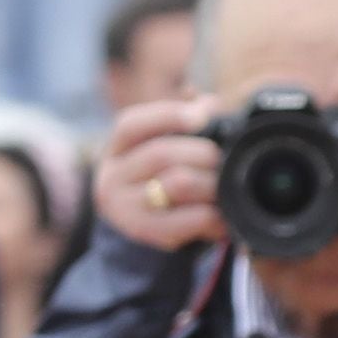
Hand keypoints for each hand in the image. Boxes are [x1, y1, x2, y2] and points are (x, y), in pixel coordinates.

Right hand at [92, 95, 226, 252]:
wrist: (140, 222)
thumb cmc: (159, 175)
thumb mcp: (164, 143)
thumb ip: (185, 119)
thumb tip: (209, 104)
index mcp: (117, 147)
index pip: (131, 125)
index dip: (168, 116)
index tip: (202, 116)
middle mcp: (112, 176)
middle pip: (162, 154)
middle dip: (203, 154)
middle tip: (224, 160)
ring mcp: (124, 208)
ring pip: (178, 184)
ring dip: (210, 183)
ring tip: (225, 187)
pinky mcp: (145, 233)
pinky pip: (189, 219)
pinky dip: (213, 215)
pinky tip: (221, 216)